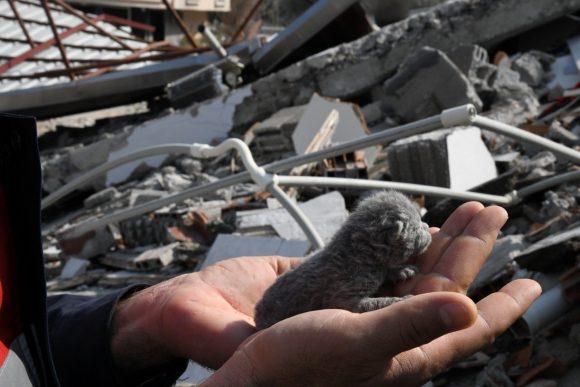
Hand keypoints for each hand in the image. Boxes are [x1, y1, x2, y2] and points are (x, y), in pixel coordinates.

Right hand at [110, 202, 540, 384]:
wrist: (239, 360)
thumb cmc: (292, 368)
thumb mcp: (356, 344)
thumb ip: (411, 325)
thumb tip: (470, 310)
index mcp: (404, 349)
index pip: (467, 325)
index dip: (503, 306)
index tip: (531, 285)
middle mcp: (391, 330)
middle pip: (447, 285)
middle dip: (472, 250)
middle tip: (491, 216)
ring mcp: (366, 310)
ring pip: (417, 272)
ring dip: (442, 243)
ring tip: (462, 215)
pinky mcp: (341, 294)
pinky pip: (382, 266)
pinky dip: (400, 246)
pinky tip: (409, 231)